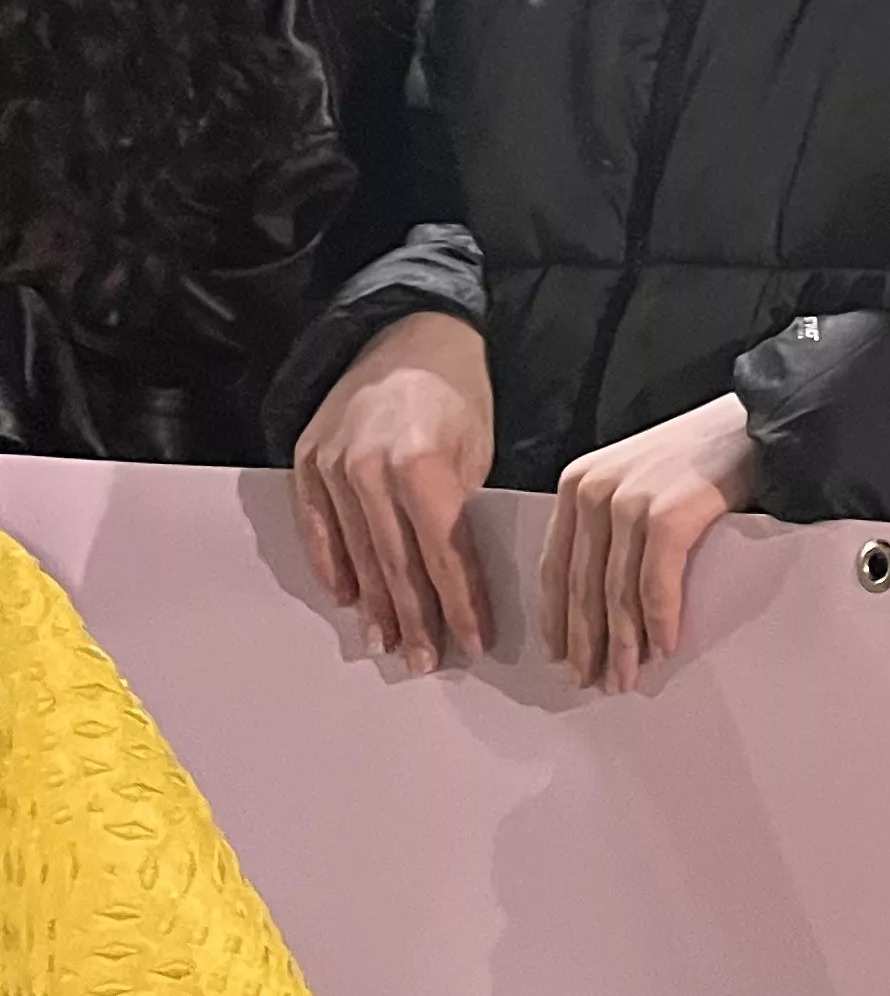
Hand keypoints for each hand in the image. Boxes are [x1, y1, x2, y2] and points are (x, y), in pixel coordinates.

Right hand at [290, 312, 494, 673]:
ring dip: (374, 606)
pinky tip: (350, 600)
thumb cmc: (458, 392)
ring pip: (355, 555)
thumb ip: (463, 506)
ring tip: (389, 645)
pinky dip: (334, 568)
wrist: (405, 333)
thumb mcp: (479, 446)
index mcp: (421, 464)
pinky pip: (317, 531)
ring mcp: (329, 469)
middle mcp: (367, 470)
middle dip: (415, 618)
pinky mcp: (304, 465)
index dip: (459, 600)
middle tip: (427, 661)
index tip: (475, 640)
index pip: (443, 551)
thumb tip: (459, 574)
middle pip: (395, 564)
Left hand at [540, 393, 761, 695]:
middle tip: (594, 680)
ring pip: (616, 593)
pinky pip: (656, 585)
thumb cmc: (707, 454)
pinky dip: (659, 622)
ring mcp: (630, 501)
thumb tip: (603, 598)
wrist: (763, 421)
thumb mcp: (641, 478)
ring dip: (622, 644)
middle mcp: (594, 489)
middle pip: (582, 587)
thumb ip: (613, 522)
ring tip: (627, 677)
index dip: (559, 619)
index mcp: (579, 482)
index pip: (556, 566)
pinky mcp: (669, 514)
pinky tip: (665, 647)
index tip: (563, 655)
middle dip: (588, 642)